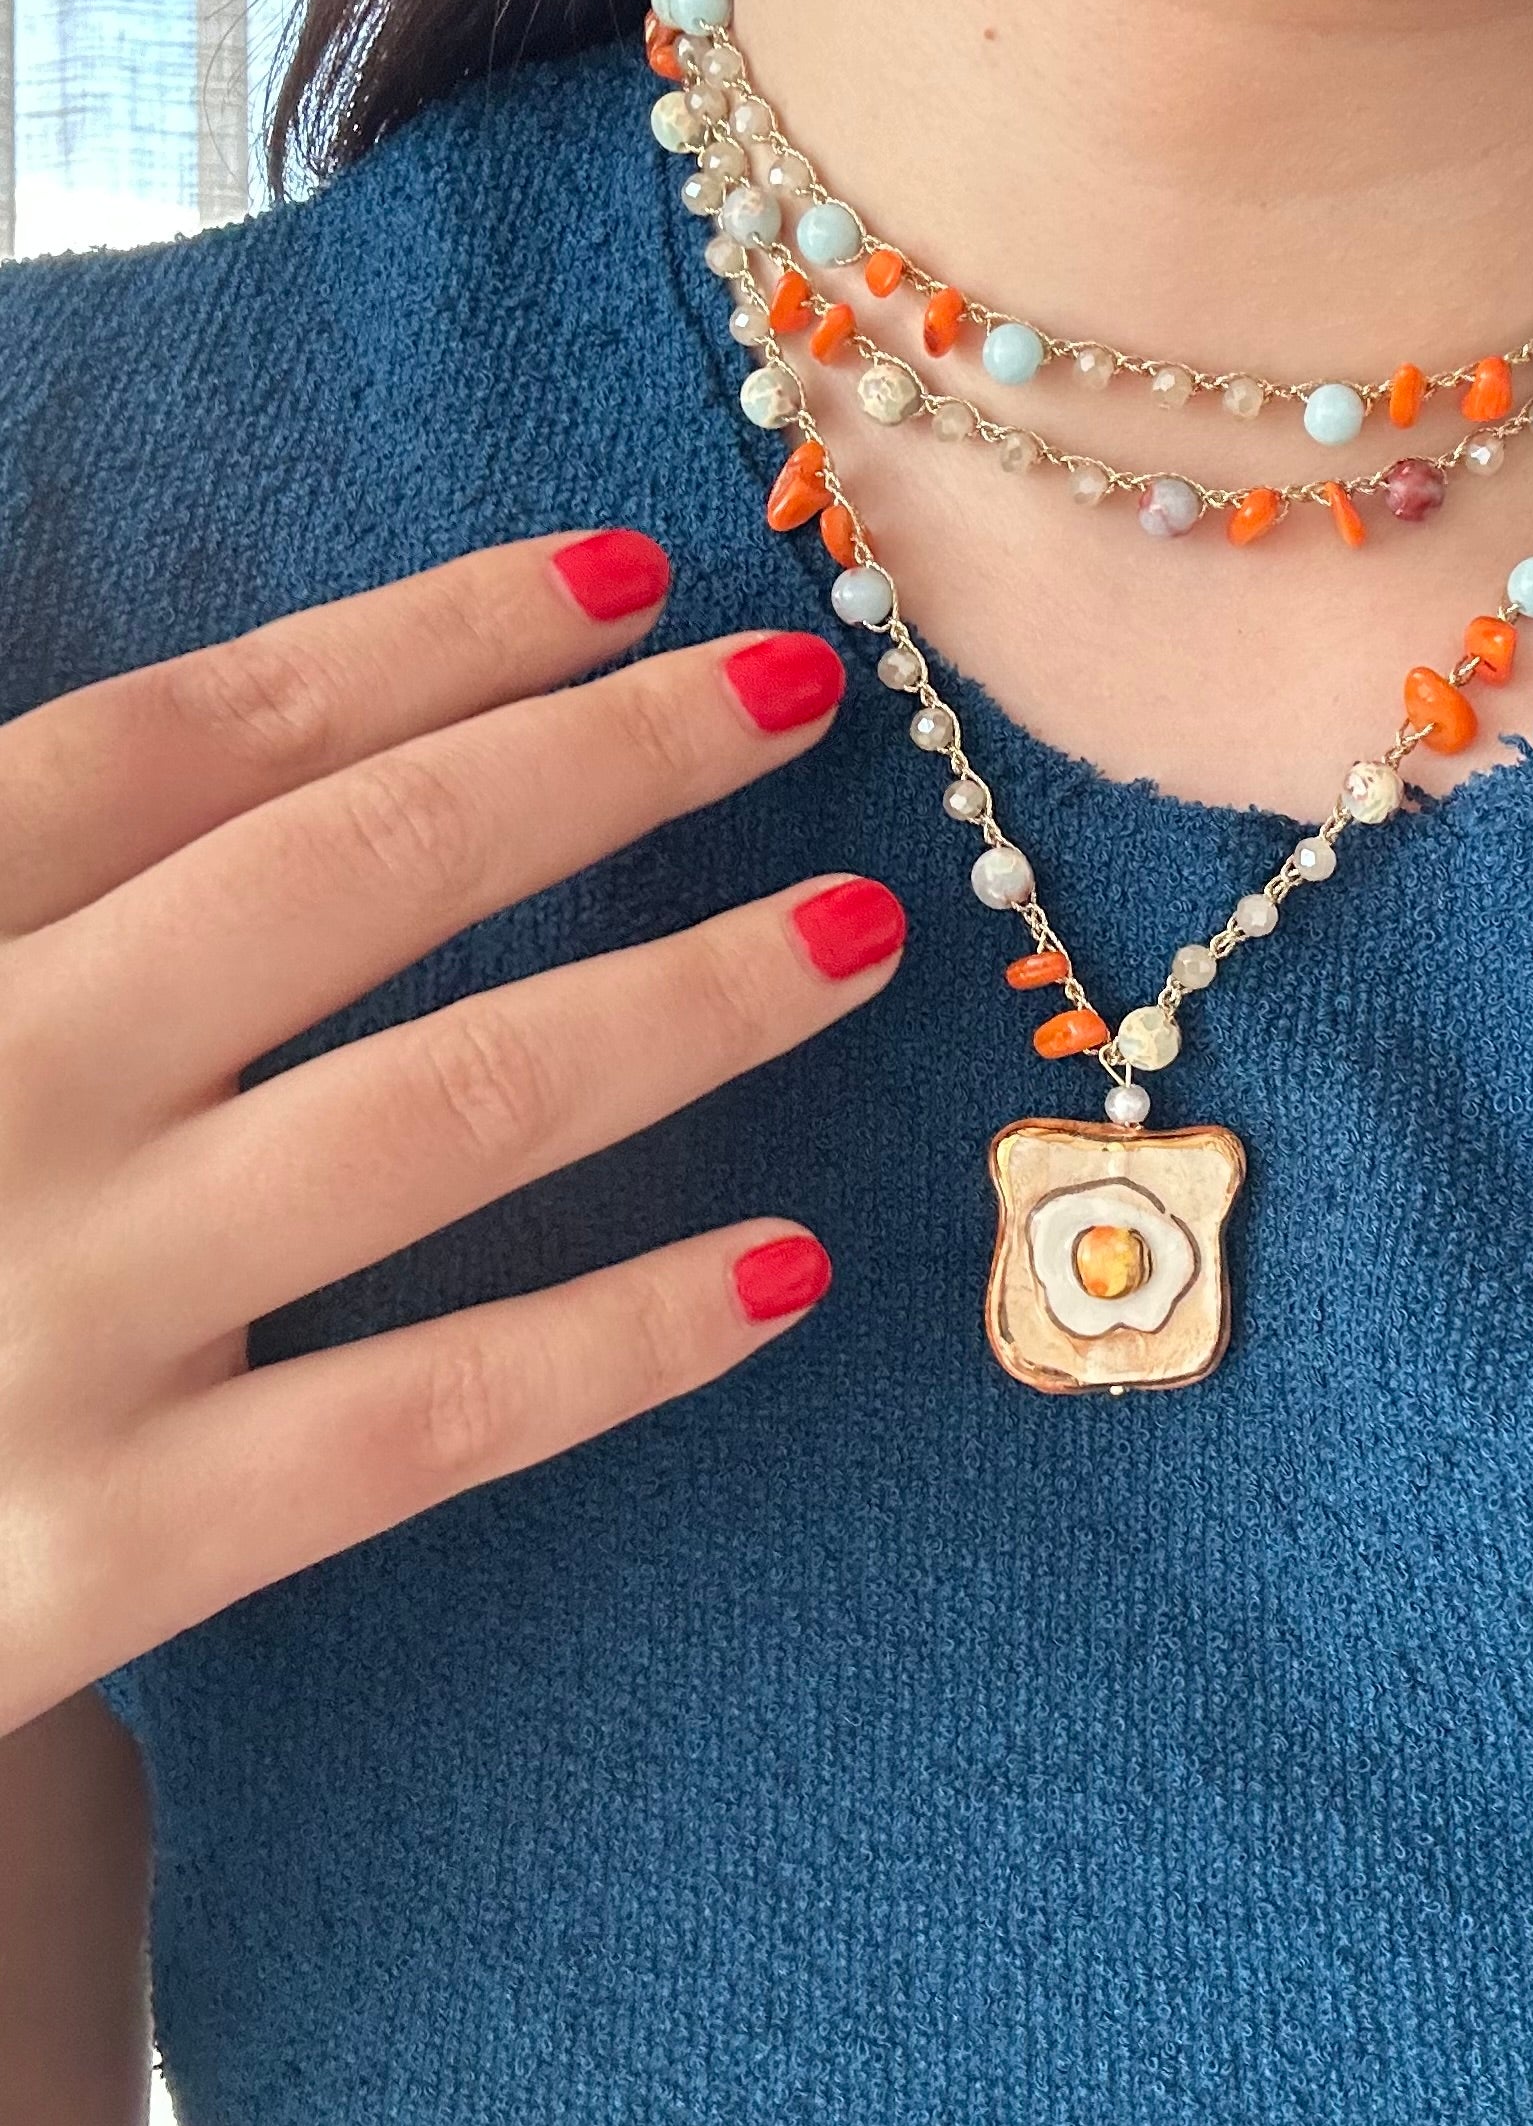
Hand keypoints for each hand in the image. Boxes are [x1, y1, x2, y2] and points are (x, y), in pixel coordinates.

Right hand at [0, 530, 899, 1735]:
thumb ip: (34, 878)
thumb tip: (268, 745)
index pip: (204, 732)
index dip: (436, 638)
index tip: (631, 579)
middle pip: (352, 873)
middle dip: (600, 764)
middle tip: (803, 694)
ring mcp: (42, 1312)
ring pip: (437, 1113)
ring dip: (677, 1004)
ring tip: (856, 933)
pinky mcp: (93, 1546)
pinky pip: (418, 1417)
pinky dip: (614, 1340)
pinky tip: (785, 1274)